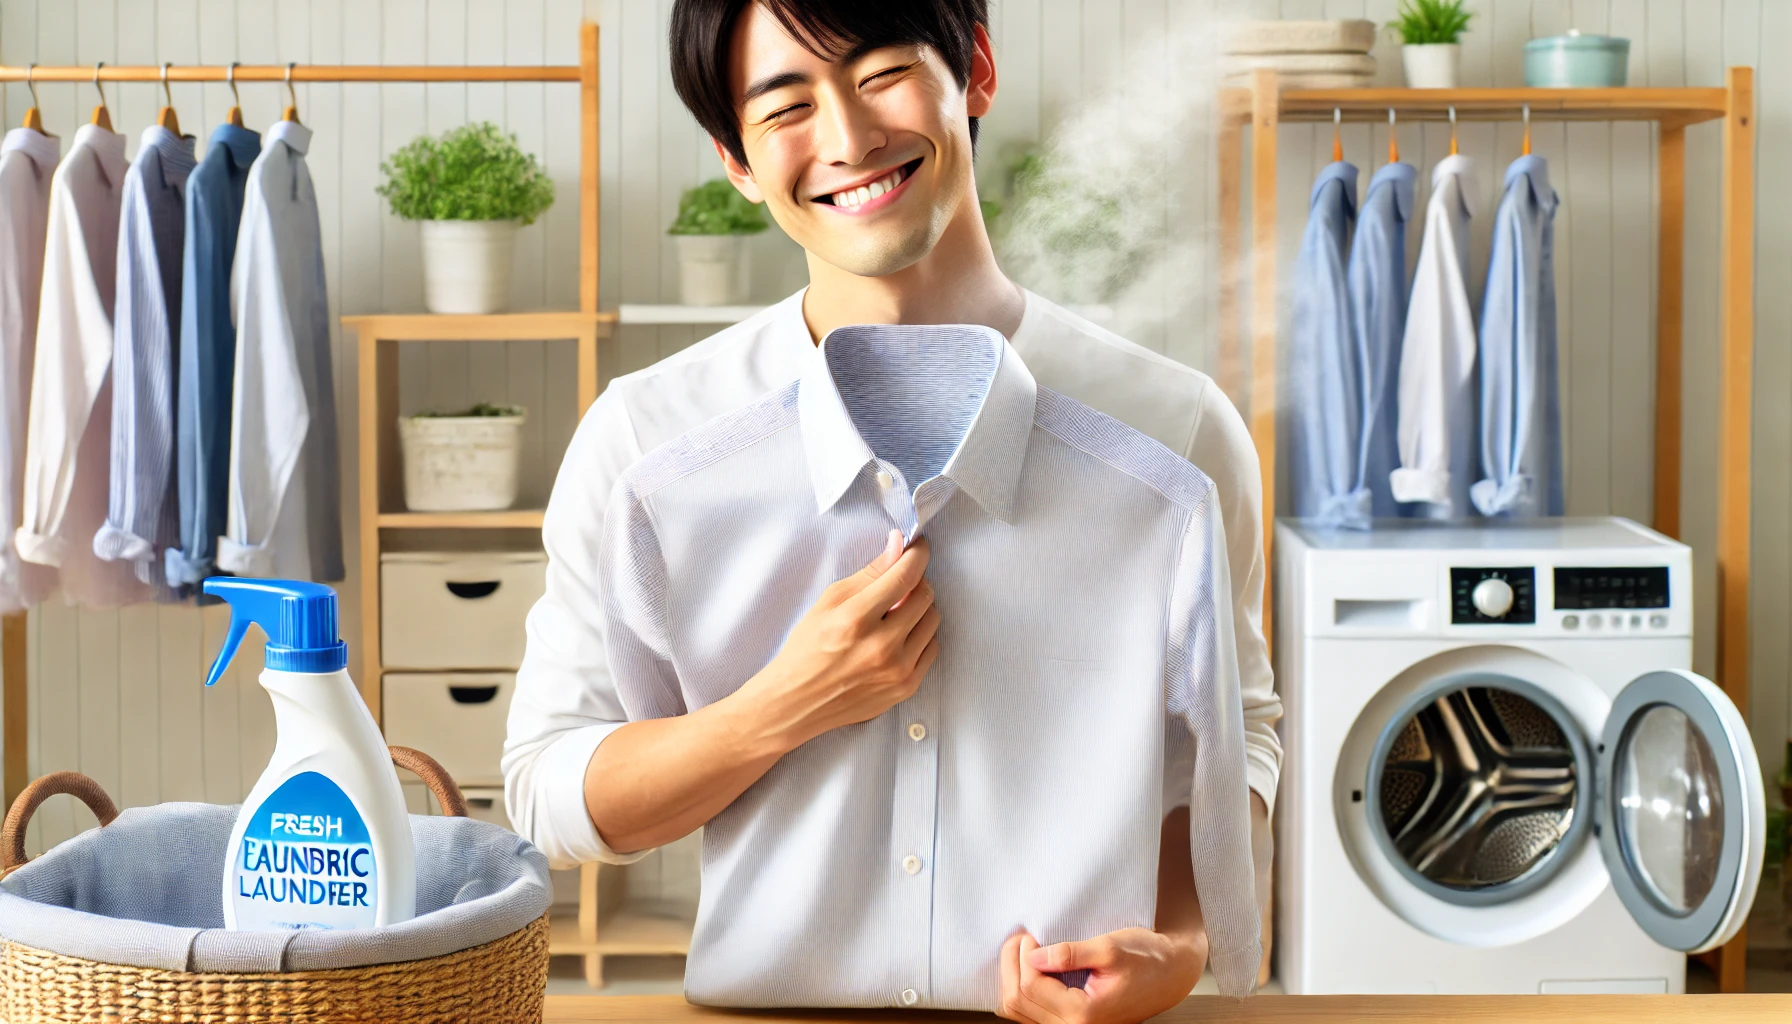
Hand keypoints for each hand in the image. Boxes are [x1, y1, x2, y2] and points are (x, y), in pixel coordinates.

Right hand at [732, 530, 939, 751]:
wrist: (796, 702)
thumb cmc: (807, 649)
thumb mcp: (828, 601)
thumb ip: (869, 573)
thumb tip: (898, 545)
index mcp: (855, 619)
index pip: (904, 576)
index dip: (917, 555)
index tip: (918, 547)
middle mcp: (881, 647)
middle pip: (925, 596)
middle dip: (915, 582)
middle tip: (900, 583)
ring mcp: (897, 671)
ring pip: (932, 620)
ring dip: (919, 609)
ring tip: (896, 612)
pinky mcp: (906, 687)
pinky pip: (931, 648)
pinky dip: (920, 635)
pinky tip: (899, 636)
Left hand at [997, 927, 1205, 1023]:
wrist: (1170, 974)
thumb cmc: (1147, 959)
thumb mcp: (1109, 948)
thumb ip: (1070, 954)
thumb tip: (1034, 956)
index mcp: (1084, 1014)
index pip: (1030, 986)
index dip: (1023, 955)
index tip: (1030, 933)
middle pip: (1017, 1001)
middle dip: (1012, 964)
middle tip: (1021, 938)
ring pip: (1019, 1011)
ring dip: (1013, 977)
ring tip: (1023, 950)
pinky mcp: (1070, 1022)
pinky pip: (1031, 1012)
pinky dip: (1022, 989)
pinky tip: (1029, 966)